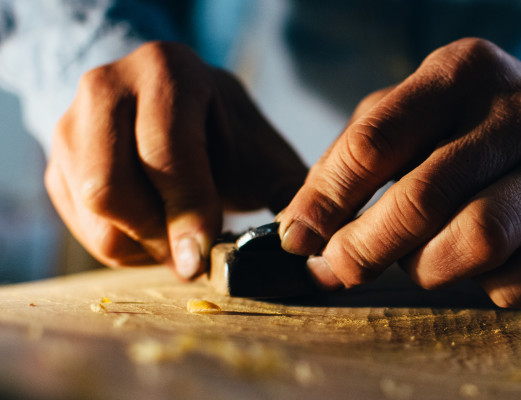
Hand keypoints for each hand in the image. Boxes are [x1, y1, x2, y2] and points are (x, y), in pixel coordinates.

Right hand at [45, 41, 305, 278]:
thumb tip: (300, 241)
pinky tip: (155, 234)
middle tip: (194, 257)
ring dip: (139, 245)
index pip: (164, 151)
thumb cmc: (224, 134)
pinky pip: (80, 224)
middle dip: (157, 234)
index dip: (185, 209)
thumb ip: (287, 190)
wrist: (170, 107)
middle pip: (109, 186)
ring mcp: (71, 124)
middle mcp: (107, 88)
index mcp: (167, 73)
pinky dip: (122, 245)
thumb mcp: (260, 150)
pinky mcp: (55, 162)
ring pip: (91, 210)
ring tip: (179, 242)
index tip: (201, 256)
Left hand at [276, 38, 520, 306]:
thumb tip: (301, 233)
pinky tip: (474, 274)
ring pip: (482, 239)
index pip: (376, 140)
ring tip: (414, 263)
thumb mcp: (406, 114)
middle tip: (340, 268)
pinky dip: (492, 289)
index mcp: (462, 71)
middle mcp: (519, 112)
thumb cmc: (466, 125)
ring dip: (429, 268)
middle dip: (366, 247)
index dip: (326, 199)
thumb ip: (347, 162)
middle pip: (426, 197)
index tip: (300, 237)